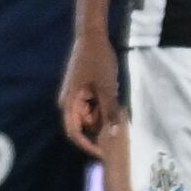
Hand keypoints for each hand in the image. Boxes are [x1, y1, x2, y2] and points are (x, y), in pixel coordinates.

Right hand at [61, 33, 126, 160]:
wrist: (92, 37)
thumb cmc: (97, 60)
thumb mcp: (107, 87)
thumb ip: (109, 110)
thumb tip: (112, 132)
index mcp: (70, 103)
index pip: (74, 132)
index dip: (87, 145)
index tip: (103, 154)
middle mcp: (70, 103)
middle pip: (85, 124)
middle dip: (101, 126)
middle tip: (120, 121)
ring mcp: (77, 96)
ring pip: (92, 115)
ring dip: (105, 114)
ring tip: (117, 100)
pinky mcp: (84, 90)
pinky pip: (94, 105)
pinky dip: (105, 105)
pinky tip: (114, 95)